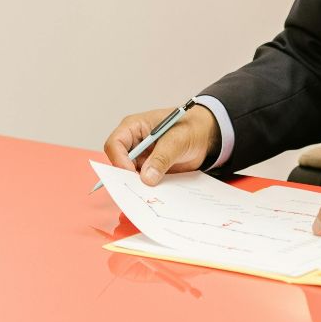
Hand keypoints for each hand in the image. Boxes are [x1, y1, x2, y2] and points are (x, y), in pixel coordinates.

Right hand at [102, 105, 220, 185]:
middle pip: (119, 162)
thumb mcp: (177, 139)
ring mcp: (141, 158)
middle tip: (139, 190)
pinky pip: (143, 182)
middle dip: (126, 177)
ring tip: (149, 194)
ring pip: (129, 175)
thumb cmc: (190, 128)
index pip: (115, 144)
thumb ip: (162, 157)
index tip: (131, 174)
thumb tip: (147, 178)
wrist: (205, 136)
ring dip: (138, 185)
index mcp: (133, 127)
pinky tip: (157, 194)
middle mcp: (133, 143)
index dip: (119, 160)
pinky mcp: (149, 170)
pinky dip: (147, 189)